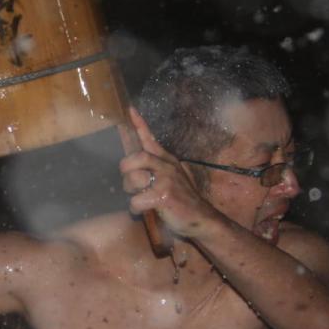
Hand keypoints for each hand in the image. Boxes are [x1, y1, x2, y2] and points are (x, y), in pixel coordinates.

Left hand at [119, 107, 219, 236]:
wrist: (201, 219)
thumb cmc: (183, 200)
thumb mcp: (174, 178)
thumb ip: (157, 169)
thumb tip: (135, 165)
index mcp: (168, 161)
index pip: (151, 140)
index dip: (139, 125)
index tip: (130, 109)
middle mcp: (167, 167)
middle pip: (137, 158)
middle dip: (127, 169)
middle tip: (129, 181)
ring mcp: (166, 181)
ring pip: (134, 179)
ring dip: (130, 191)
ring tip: (138, 197)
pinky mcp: (163, 196)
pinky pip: (136, 200)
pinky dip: (135, 208)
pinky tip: (143, 210)